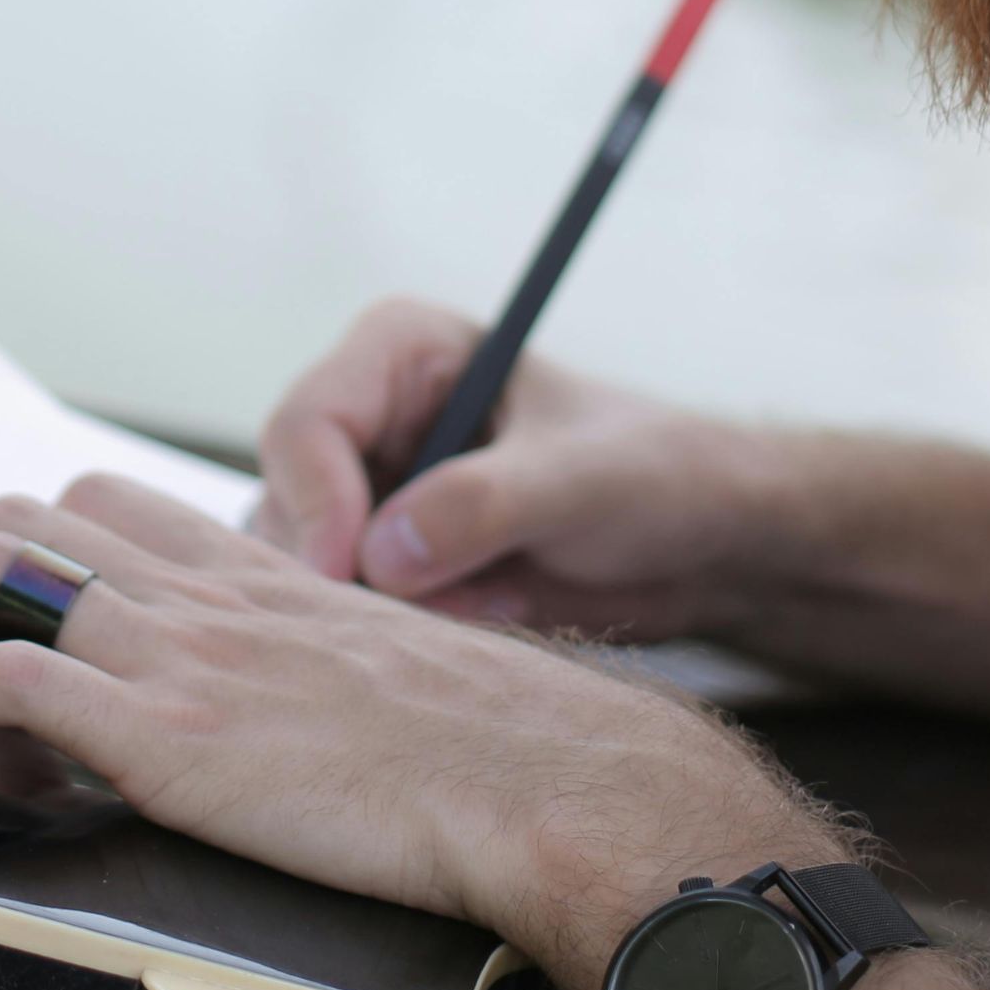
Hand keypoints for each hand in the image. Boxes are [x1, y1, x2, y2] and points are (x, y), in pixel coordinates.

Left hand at [0, 471, 841, 989]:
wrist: (544, 783)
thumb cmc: (493, 752)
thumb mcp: (386, 673)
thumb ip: (310, 664)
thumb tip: (269, 707)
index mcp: (264, 577)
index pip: (110, 504)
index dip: (27, 534)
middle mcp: (212, 597)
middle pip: (33, 517)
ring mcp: (185, 657)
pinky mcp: (167, 734)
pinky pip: (6, 677)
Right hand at [253, 297, 768, 638]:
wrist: (703, 543)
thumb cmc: (656, 474)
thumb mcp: (581, 480)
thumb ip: (483, 504)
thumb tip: (381, 554)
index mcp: (400, 353)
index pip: (305, 424)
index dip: (317, 502)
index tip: (350, 575)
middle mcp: (369, 420)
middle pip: (286, 503)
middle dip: (345, 569)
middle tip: (432, 608)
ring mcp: (371, 497)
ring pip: (305, 568)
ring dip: (377, 610)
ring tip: (484, 603)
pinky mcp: (388, 566)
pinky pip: (346, 614)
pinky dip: (399, 635)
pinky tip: (483, 619)